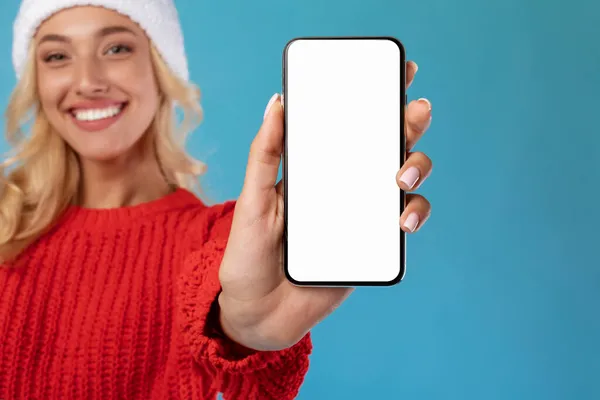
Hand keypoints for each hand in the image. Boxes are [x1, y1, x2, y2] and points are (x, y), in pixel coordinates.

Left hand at [218, 61, 432, 350]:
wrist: (259, 314)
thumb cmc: (249, 255)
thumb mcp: (252, 200)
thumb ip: (265, 154)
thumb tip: (277, 102)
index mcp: (316, 170)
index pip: (349, 126)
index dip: (375, 98)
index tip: (397, 71)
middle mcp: (344, 188)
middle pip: (385, 147)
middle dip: (408, 124)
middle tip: (415, 111)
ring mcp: (361, 216)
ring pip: (404, 181)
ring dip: (416, 167)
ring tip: (401, 175)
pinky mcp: (372, 246)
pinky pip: (402, 223)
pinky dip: (412, 214)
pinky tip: (402, 217)